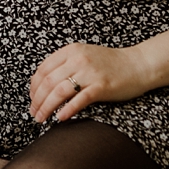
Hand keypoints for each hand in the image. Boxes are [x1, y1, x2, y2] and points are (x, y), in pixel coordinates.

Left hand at [28, 42, 153, 122]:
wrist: (137, 64)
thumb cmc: (109, 63)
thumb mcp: (83, 55)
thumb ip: (65, 64)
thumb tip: (42, 83)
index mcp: (70, 51)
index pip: (43, 69)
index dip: (33, 87)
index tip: (31, 99)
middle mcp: (78, 59)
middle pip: (48, 82)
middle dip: (37, 100)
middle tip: (34, 113)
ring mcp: (90, 73)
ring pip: (60, 91)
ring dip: (47, 107)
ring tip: (42, 118)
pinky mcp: (101, 86)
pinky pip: (79, 100)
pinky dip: (67, 110)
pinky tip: (61, 118)